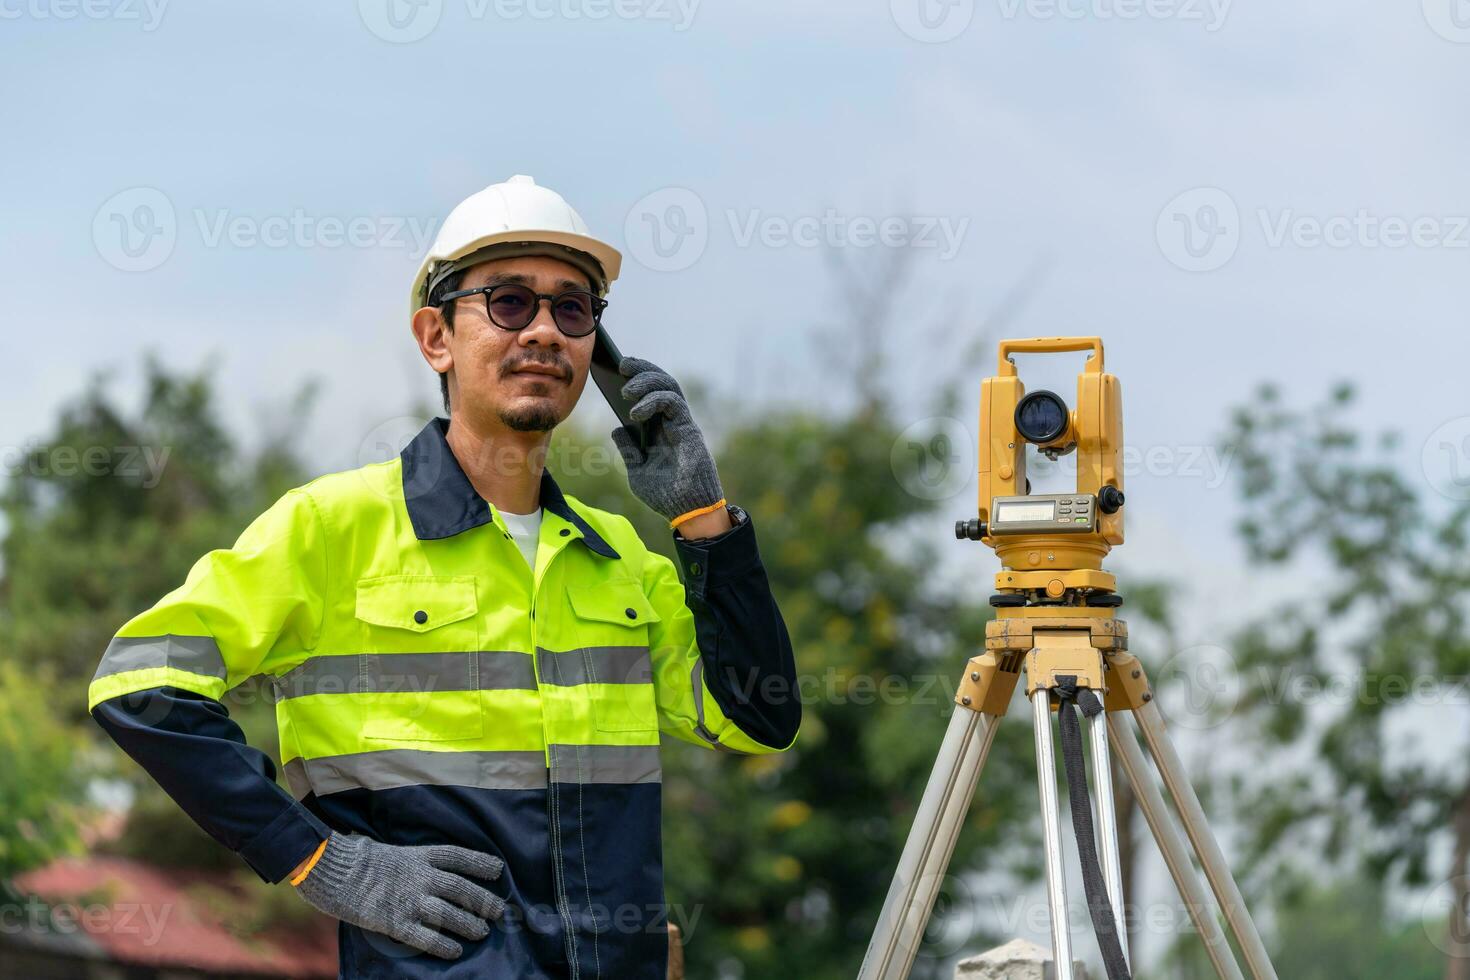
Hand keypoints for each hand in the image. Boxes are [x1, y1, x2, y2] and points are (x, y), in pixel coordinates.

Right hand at [294, 832, 505, 959]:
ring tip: (481, 932)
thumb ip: (415, 862)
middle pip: (461, 888)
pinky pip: (426, 937)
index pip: (459, 857)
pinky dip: (443, 945)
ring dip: (468, 924)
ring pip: (449, 915)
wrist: (333, 871)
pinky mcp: (396, 922)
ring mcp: (409, 900)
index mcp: (419, 856)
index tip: (499, 869)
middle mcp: (420, 877)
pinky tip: (455, 951)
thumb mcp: (393, 851)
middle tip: (499, 911)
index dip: (480, 863)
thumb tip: (433, 870)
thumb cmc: (360, 861)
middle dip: (482, 900)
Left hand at [611, 356, 725, 524]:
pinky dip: (653, 401)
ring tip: (625, 389)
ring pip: (668, 386)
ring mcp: (681, 423)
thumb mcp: (638, 471)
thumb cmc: (665, 496)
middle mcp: (672, 422)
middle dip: (642, 369)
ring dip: (646, 380)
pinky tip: (635, 412)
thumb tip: (617, 430)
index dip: (638, 377)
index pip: (651, 393)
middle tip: (622, 365)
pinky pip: (672, 402)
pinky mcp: (688, 428)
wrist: (685, 511)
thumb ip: (629, 450)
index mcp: (660, 430)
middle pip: (661, 382)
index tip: (617, 369)